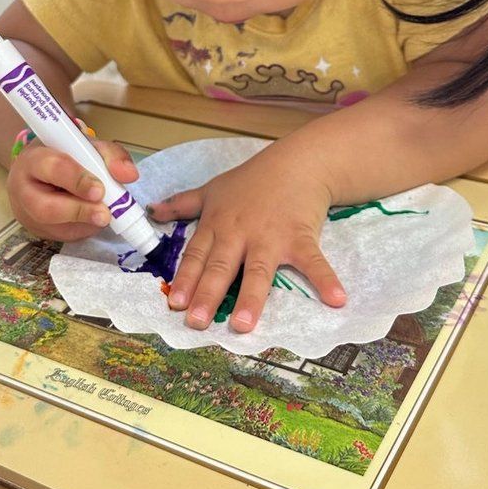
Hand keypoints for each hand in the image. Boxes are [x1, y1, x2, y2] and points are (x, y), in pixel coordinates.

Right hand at [8, 138, 138, 241]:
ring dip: (84, 223)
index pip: (52, 169)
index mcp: (33, 159)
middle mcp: (22, 189)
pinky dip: (83, 229)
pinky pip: (62, 236)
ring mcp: (26, 214)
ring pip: (53, 228)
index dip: (77, 180)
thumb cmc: (65, 155)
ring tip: (104, 215)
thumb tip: (129, 175)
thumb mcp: (87, 146)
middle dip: (79, 212)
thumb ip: (111, 155)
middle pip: (45, 208)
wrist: (41, 170)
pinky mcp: (36, 231)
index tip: (100, 190)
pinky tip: (92, 219)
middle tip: (105, 214)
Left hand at [149, 141, 345, 332]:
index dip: (185, 279)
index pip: (197, 255)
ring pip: (258, 271)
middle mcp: (240, 234)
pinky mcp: (300, 237)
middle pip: (222, 267)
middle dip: (208, 294)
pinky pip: (312, 262)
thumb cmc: (253, 179)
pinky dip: (325, 279)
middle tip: (196, 322)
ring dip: (252, 298)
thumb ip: (182, 204)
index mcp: (217, 225)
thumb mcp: (213, 189)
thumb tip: (151, 211)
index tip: (174, 303)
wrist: (297, 163)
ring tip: (243, 326)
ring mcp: (271, 237)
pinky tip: (336, 299)